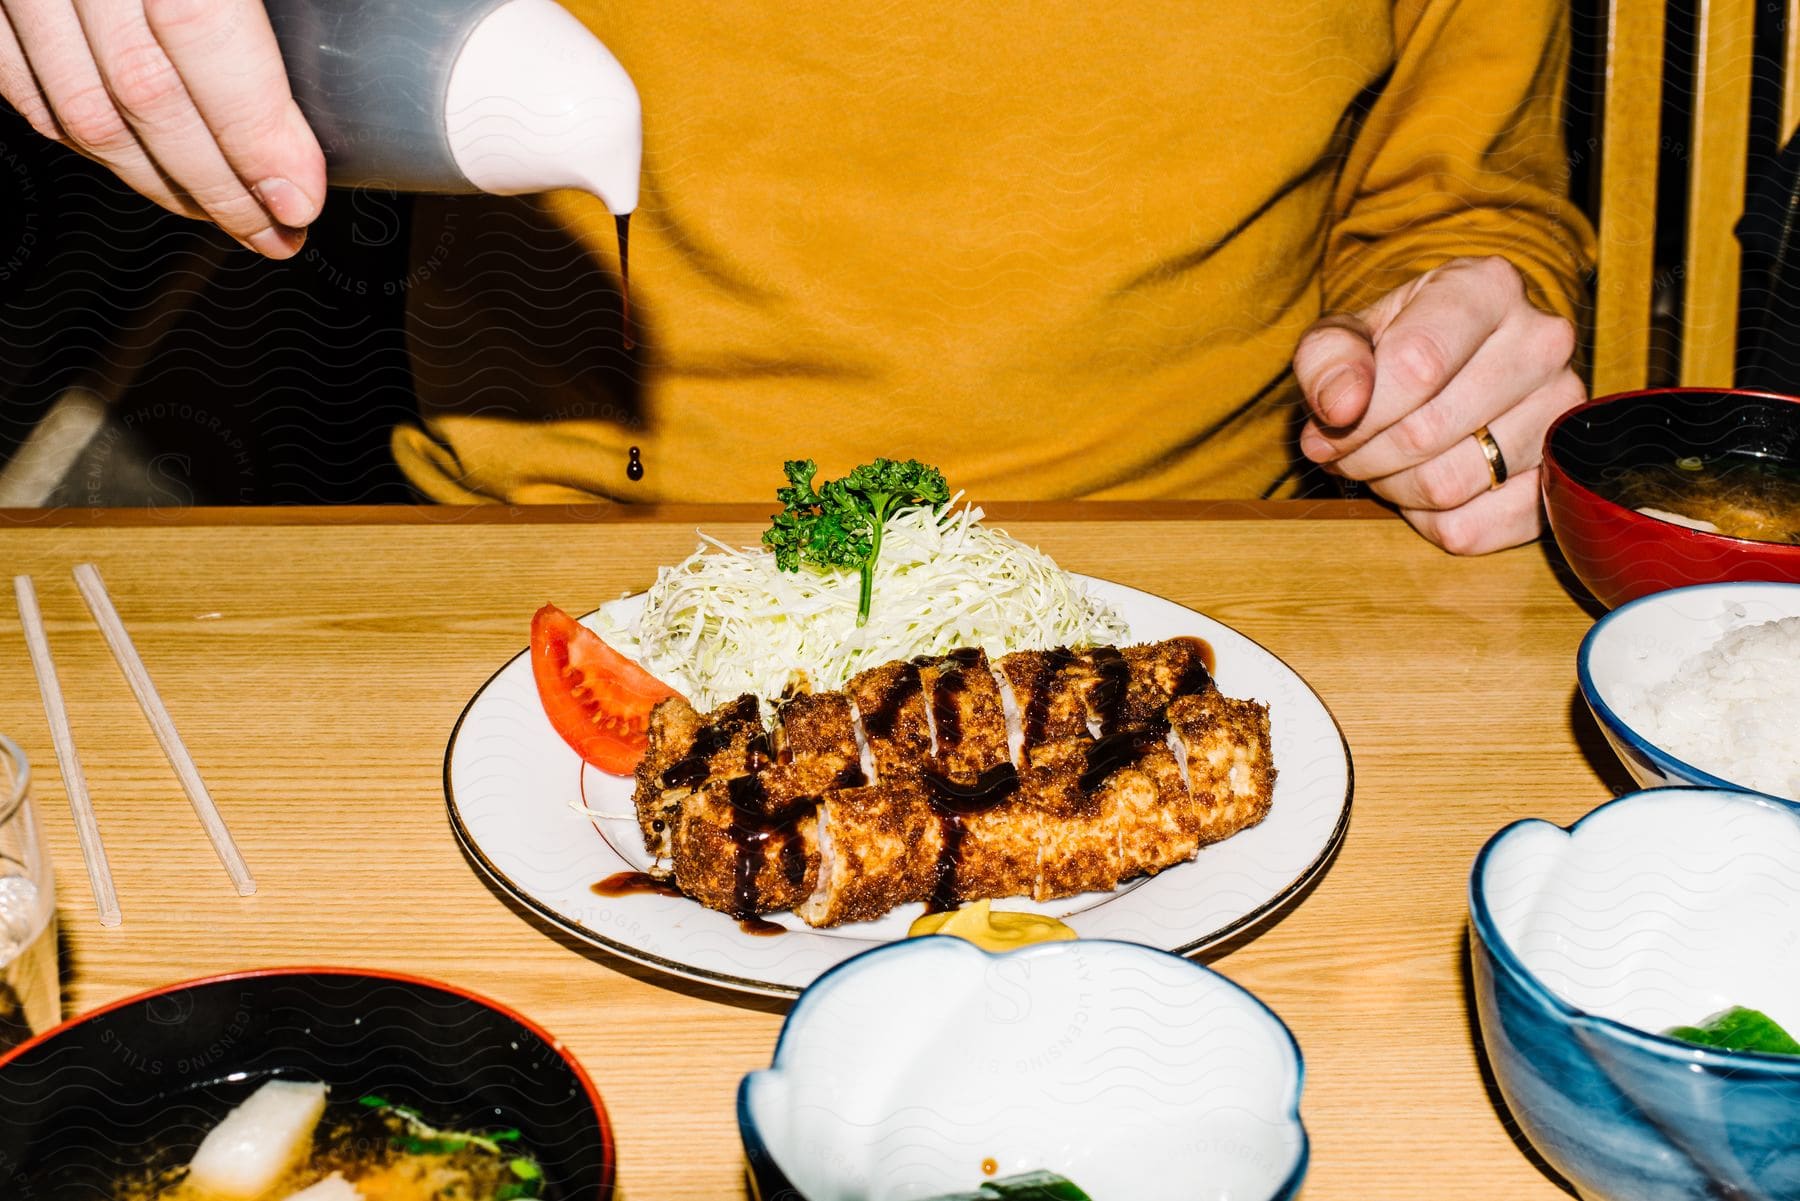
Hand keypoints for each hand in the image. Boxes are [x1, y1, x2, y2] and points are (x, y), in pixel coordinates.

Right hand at [0, 0, 324, 256]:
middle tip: (275, 229)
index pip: (201, 37)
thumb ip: (247, 0)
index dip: (254, 132)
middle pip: (147, 95)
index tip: (297, 197)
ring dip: (162, 183)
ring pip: (84, 113)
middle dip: (222, 187)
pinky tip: (144, 167)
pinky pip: (25, 94)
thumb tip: (313, 70)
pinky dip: (90, 146)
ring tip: (222, 214)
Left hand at [1292, 255, 1583, 554]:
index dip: (1357, 416)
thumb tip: (1342, 406)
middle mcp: (1542, 342)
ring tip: (1381, 466)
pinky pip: (1476, 528)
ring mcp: (1562, 410)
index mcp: (1487, 288)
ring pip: (1449, 486)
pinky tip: (1420, 493)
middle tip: (1344, 453)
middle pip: (1427, 433)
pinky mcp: (1562, 473)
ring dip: (1393, 490)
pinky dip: (1429, 523)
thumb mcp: (1345, 334)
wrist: (1452, 364)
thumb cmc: (1392, 346)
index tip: (1324, 429)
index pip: (1415, 367)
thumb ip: (1329, 358)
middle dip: (1364, 457)